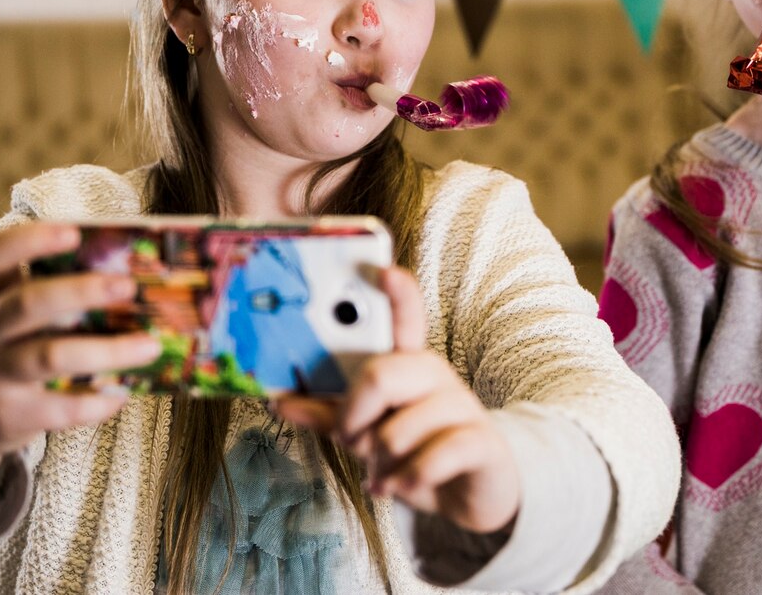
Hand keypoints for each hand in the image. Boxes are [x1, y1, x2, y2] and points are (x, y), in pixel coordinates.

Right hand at [0, 222, 161, 460]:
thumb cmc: (12, 349)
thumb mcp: (16, 318)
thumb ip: (57, 299)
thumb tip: (138, 286)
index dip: (31, 240)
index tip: (73, 232)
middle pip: (29, 303)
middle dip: (81, 291)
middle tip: (129, 286)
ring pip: (51, 356)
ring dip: (107, 350)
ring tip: (151, 345)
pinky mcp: (10, 414)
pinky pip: (61, 407)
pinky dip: (98, 401)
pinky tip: (123, 393)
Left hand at [276, 268, 520, 534]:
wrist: (472, 490)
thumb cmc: (414, 449)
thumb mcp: (368, 430)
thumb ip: (328, 412)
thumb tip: (279, 398)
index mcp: (406, 363)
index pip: (405, 318)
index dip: (398, 294)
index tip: (384, 270)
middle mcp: (436, 376)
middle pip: (382, 374)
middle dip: (352, 418)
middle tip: (352, 439)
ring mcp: (462, 406)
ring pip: (398, 431)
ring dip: (380, 466)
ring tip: (385, 474)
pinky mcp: (482, 442)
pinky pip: (433, 459)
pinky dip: (406, 482)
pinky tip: (403, 486)